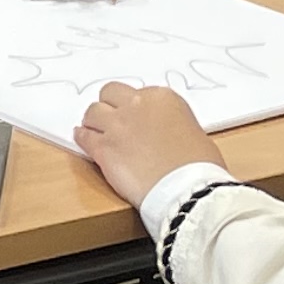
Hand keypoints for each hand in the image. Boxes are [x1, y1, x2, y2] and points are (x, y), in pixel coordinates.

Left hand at [73, 82, 224, 206]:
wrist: (188, 191)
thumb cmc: (201, 168)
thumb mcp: (194, 133)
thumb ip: (173, 125)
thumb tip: (166, 134)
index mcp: (162, 98)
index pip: (138, 93)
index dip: (134, 107)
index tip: (134, 118)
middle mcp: (136, 105)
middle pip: (110, 93)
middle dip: (110, 106)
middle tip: (111, 120)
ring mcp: (117, 125)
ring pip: (92, 112)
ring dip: (94, 121)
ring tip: (95, 130)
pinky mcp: (103, 148)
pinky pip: (83, 136)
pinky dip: (82, 138)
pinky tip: (83, 140)